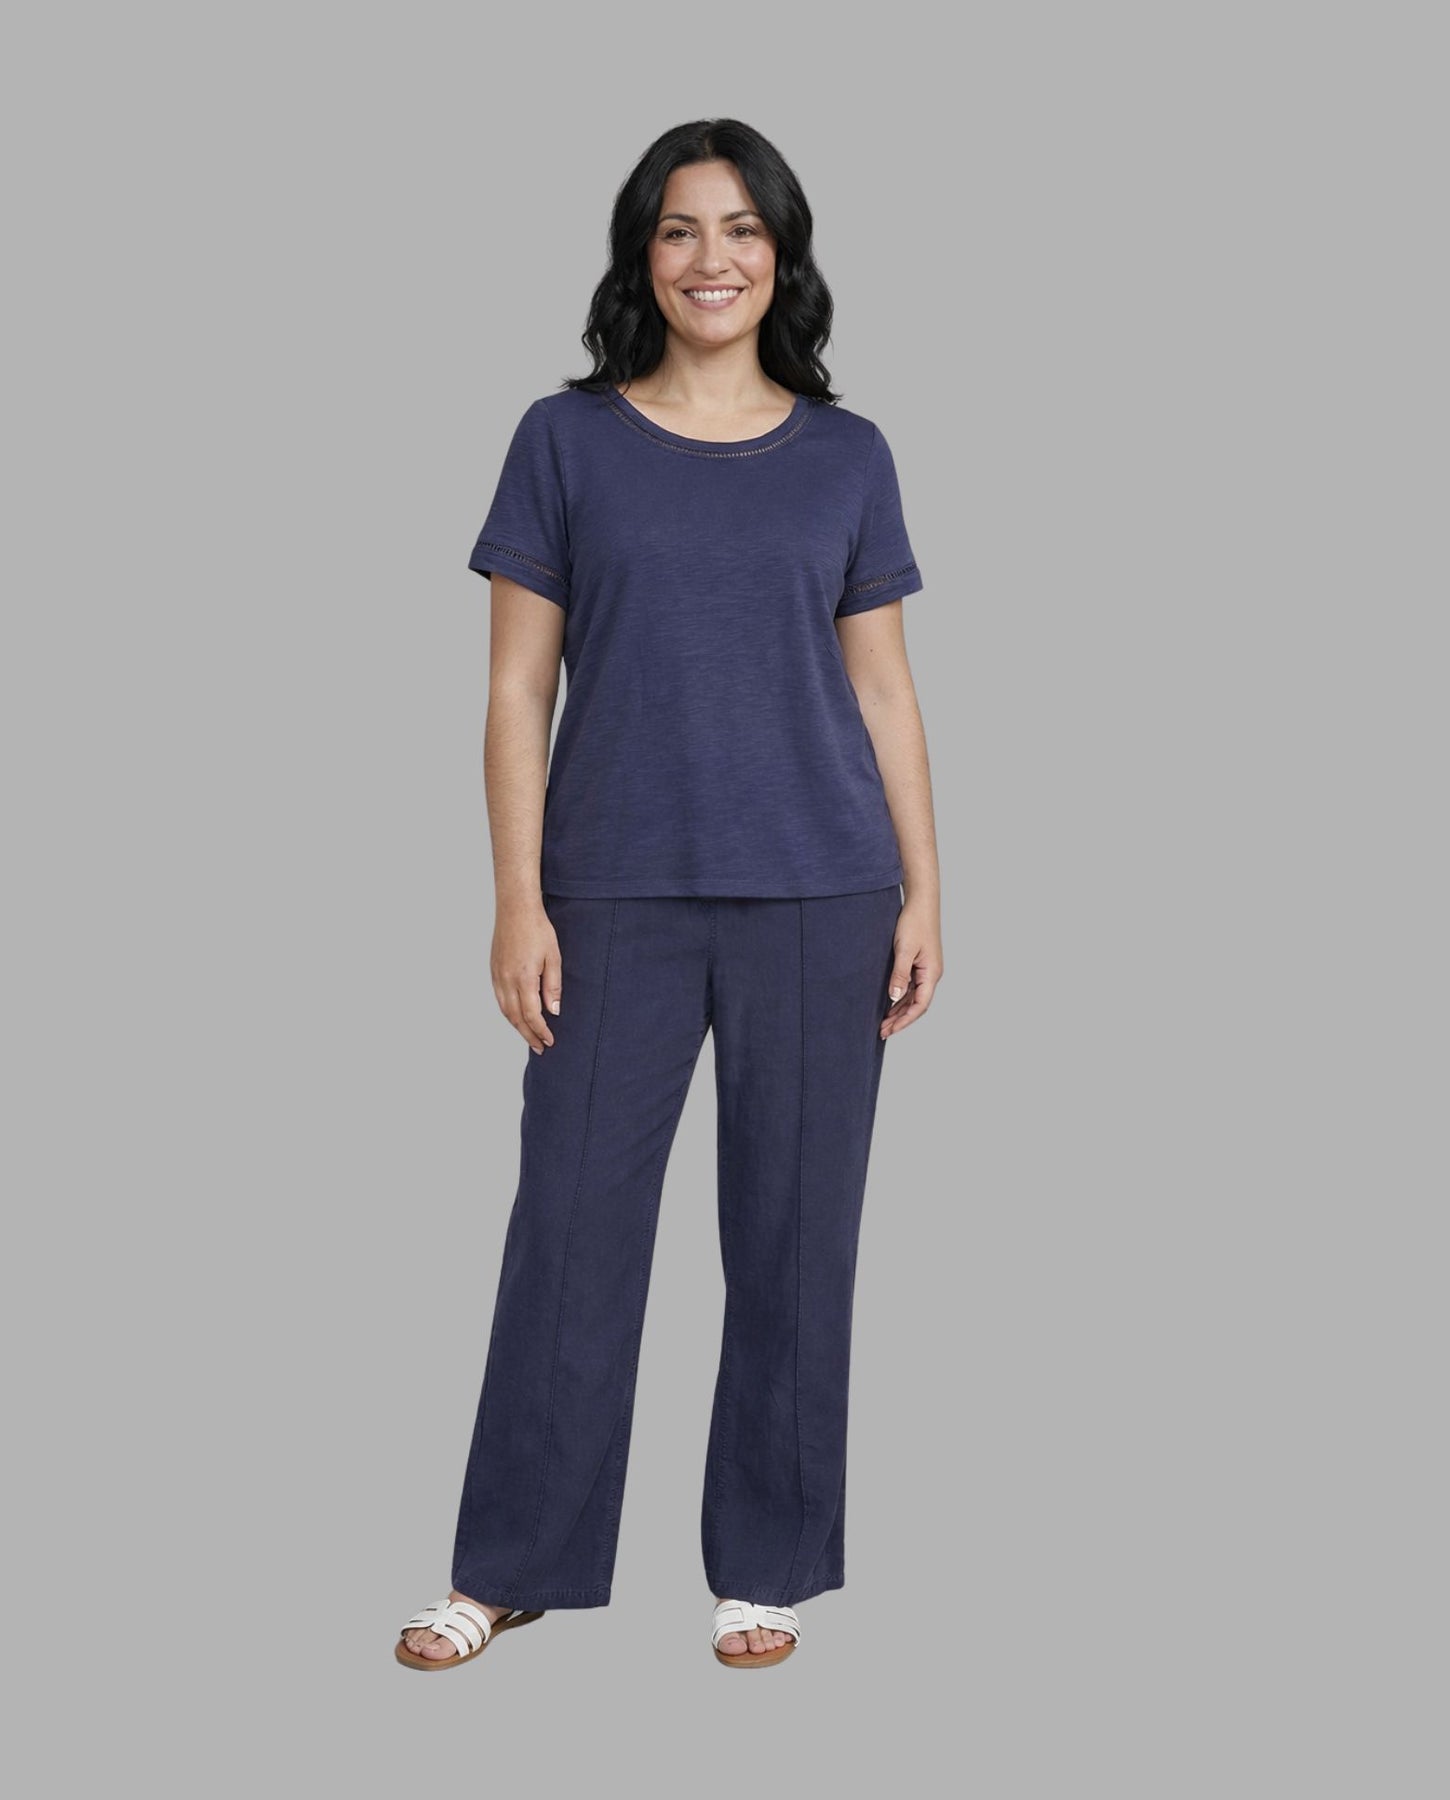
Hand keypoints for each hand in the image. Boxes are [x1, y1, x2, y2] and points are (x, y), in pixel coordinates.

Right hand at [491, 897, 562, 1052]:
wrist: (515, 909)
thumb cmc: (538, 930)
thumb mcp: (554, 957)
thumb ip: (553, 985)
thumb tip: (553, 1011)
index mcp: (524, 978)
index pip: (532, 1015)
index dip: (541, 1031)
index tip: (549, 1041)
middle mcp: (507, 980)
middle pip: (516, 1018)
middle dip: (528, 1035)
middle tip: (540, 1047)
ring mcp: (497, 976)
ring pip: (505, 1010)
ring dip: (517, 1026)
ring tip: (529, 1036)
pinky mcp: (493, 970)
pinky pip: (499, 999)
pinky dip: (508, 1012)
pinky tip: (516, 1016)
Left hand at [880, 899, 942, 1038]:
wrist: (921, 902)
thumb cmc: (914, 922)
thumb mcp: (904, 950)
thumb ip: (899, 975)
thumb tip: (893, 998)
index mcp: (931, 973)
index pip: (920, 1005)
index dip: (904, 1021)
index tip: (889, 1030)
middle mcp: (932, 974)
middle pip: (917, 1005)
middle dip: (900, 1019)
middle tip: (882, 1031)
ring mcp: (926, 969)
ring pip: (913, 997)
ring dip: (899, 1010)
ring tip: (883, 1022)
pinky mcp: (920, 963)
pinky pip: (911, 987)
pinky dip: (900, 997)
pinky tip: (888, 1003)